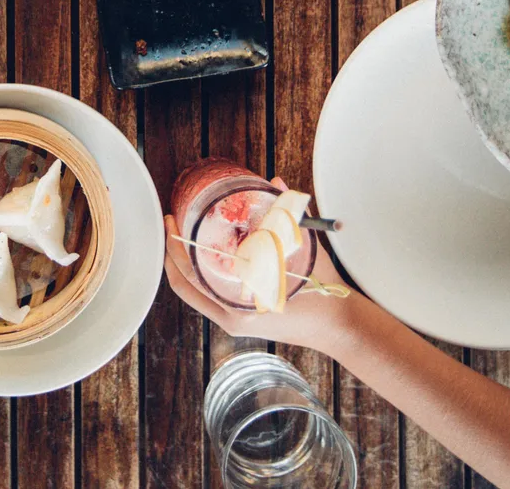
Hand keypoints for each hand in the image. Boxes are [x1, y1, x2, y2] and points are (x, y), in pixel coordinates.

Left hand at [163, 179, 360, 352]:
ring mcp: (233, 320)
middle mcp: (230, 317)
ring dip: (184, 263)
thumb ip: (287, 216)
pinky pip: (209, 294)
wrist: (338, 326)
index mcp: (238, 307)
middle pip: (185, 284)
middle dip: (173, 253)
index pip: (190, 276)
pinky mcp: (240, 318)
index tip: (171, 222)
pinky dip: (201, 272)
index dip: (175, 247)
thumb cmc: (321, 292)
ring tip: (181, 234)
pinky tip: (203, 251)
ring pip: (195, 291)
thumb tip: (275, 183)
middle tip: (172, 223)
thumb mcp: (303, 250)